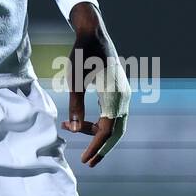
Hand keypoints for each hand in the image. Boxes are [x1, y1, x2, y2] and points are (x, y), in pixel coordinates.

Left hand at [60, 3, 129, 166]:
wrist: (93, 33)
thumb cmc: (82, 53)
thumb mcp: (75, 79)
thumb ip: (75, 104)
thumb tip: (75, 128)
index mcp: (116, 95)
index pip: (108, 130)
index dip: (96, 146)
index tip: (84, 160)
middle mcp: (123, 97)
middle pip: (116, 132)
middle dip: (102, 148)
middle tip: (88, 163)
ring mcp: (122, 95)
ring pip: (113, 124)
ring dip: (96, 133)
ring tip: (72, 133)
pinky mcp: (117, 92)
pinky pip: (111, 115)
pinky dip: (97, 122)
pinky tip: (78, 123)